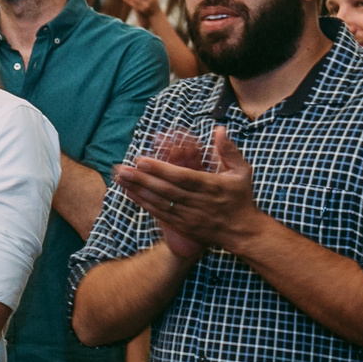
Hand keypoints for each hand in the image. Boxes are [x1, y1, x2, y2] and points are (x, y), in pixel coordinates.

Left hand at [115, 125, 259, 256]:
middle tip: (122, 169)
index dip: (161, 170)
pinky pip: (160, 214)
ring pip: (160, 202)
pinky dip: (143, 203)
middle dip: (142, 179)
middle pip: (166, 190)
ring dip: (138, 190)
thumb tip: (219, 129)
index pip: (183, 177)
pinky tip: (130, 193)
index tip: (142, 160)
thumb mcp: (242, 172)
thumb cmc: (241, 198)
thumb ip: (228, 150)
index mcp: (212, 187)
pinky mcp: (183, 226)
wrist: (242, 232)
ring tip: (120, 178)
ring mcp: (190, 216)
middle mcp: (199, 203)